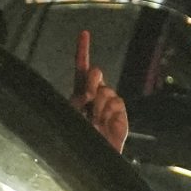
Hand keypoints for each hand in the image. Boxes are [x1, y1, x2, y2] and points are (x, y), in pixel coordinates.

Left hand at [72, 30, 129, 152]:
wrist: (91, 157)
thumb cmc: (74, 137)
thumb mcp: (69, 114)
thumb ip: (78, 98)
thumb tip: (91, 88)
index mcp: (79, 92)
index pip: (81, 67)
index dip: (83, 50)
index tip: (84, 33)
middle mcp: (95, 94)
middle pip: (95, 72)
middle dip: (91, 80)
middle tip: (86, 97)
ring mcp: (109, 103)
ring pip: (105, 89)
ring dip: (97, 104)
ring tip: (94, 121)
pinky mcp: (120, 113)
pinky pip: (116, 102)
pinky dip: (109, 112)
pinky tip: (105, 124)